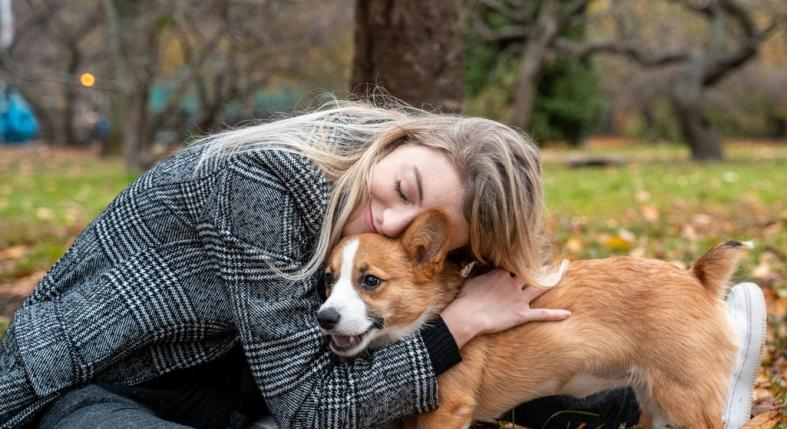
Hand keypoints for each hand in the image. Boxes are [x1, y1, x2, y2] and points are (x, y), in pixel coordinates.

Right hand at [441, 268, 570, 347]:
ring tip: (562, 272)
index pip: (515, 264)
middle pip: (531, 272)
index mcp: (502, 273)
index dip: (521, 261)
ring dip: (553, 280)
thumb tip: (478, 264)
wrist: (468, 316)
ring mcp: (519, 299)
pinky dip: (555, 314)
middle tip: (551, 259)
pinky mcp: (522, 315)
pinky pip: (541, 314)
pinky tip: (568, 314)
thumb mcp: (471, 279)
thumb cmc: (466, 298)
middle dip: (540, 265)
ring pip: (540, 288)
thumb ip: (479, 271)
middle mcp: (513, 283)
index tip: (527, 254)